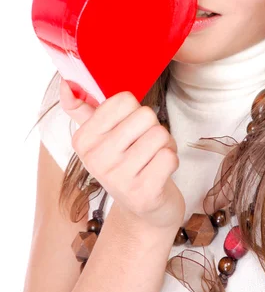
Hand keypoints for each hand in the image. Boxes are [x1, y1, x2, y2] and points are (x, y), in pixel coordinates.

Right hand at [59, 78, 184, 230]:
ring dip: (164, 145)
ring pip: (160, 134)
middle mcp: (95, 160)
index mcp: (83, 140)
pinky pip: (170, 156)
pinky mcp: (143, 194)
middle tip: (142, 147)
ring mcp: (118, 179)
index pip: (124, 99)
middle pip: (145, 115)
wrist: (143, 208)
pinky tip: (159, 173)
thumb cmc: (126, 161)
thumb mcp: (100, 135)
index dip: (134, 111)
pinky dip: (172, 161)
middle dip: (152, 128)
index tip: (127, 129)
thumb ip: (83, 107)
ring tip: (152, 159)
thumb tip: (65, 83)